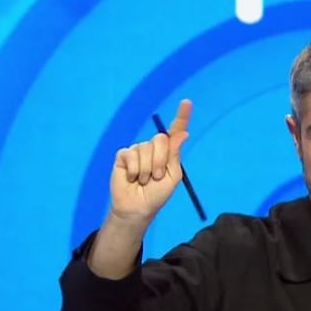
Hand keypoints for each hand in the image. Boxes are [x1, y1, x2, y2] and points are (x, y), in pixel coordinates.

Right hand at [109, 99, 191, 225]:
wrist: (138, 208)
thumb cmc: (157, 194)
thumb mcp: (172, 176)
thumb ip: (174, 155)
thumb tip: (183, 133)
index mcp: (168, 152)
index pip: (175, 131)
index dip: (182, 116)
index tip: (187, 102)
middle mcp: (153, 147)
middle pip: (160, 140)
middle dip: (159, 161)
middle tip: (156, 177)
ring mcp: (137, 150)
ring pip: (145, 149)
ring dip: (146, 170)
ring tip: (143, 180)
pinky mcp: (123, 155)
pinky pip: (130, 155)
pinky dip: (133, 170)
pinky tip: (131, 178)